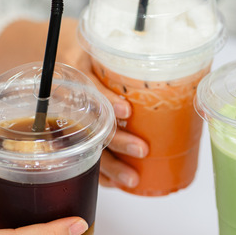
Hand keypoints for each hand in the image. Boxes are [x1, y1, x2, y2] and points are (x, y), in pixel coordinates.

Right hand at [0, 19, 147, 188]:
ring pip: (87, 146)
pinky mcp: (69, 137)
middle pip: (90, 123)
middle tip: (142, 150)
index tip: (126, 111)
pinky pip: (82, 159)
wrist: (59, 57)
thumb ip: (126, 62)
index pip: (91, 88)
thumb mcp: (101, 50)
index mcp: (76, 74)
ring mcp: (66, 120)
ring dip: (111, 166)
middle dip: (117, 141)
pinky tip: (117, 184)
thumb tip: (175, 72)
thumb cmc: (89, 56)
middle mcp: (68, 99)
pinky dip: (100, 174)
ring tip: (133, 180)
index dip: (108, 100)